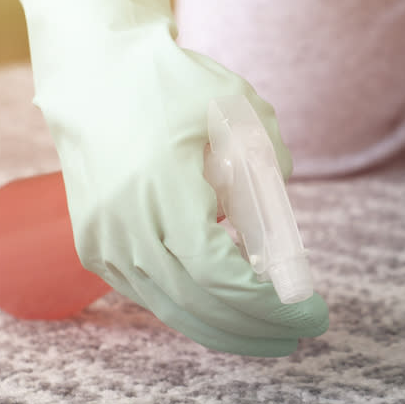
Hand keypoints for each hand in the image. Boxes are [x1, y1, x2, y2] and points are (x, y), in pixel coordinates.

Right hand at [9, 0, 327, 354]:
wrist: (93, 74)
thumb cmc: (173, 86)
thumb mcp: (237, 113)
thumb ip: (269, 170)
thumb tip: (282, 236)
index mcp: (159, 185)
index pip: (213, 272)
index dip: (265, 302)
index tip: (311, 310)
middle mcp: (122, 222)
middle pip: (196, 302)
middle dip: (259, 326)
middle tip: (306, 328)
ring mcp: (103, 241)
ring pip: (172, 309)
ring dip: (230, 328)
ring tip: (278, 330)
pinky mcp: (96, 250)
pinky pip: (153, 298)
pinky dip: (198, 311)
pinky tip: (236, 309)